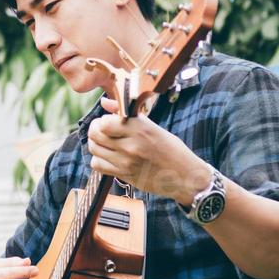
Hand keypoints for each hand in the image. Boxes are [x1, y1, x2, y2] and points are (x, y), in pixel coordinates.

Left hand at [86, 96, 207, 204]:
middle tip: (103, 131)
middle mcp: (131, 145)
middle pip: (95, 135)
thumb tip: (104, 102)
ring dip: (96, 144)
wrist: (185, 176)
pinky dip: (99, 160)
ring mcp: (126, 162)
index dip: (103, 120)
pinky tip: (109, 157)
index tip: (109, 121)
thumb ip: (126, 114)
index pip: (104, 122)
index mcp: (140, 129)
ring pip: (94, 149)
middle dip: (96, 130)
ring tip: (106, 143)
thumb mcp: (152, 127)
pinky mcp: (124, 175)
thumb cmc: (171, 149)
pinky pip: (98, 165)